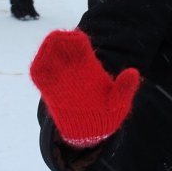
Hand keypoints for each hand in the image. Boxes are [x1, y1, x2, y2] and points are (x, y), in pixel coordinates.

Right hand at [30, 29, 139, 147]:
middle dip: (57, 42)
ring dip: (45, 52)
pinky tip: (40, 70)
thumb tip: (134, 72)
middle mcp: (72, 68)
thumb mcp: (118, 102)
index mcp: (88, 65)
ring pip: (47, 57)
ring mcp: (59, 78)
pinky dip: (38, 68)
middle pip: (60, 45)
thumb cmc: (105, 113)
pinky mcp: (49, 89)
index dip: (75, 39)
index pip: (78, 43)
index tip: (76, 40)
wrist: (89, 132)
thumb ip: (125, 89)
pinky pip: (40, 75)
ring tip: (48, 58)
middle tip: (58, 43)